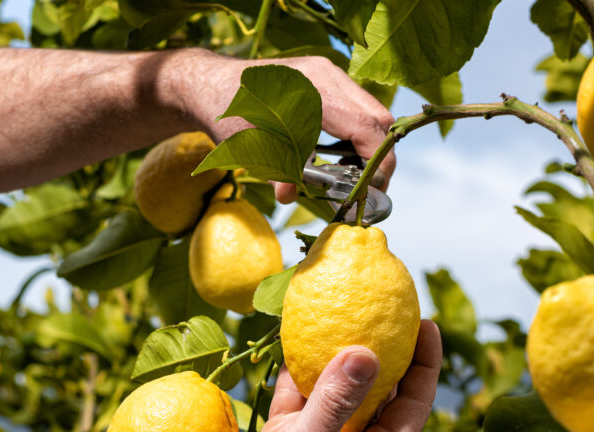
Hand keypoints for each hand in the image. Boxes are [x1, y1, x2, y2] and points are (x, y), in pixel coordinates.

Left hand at [160, 49, 396, 202]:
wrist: (213, 86)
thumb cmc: (228, 114)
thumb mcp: (251, 148)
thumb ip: (277, 172)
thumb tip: (289, 196)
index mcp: (314, 90)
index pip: (366, 127)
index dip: (377, 161)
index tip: (372, 188)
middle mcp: (328, 75)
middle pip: (378, 117)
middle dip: (379, 156)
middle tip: (367, 187)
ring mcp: (329, 73)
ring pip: (371, 112)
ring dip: (369, 145)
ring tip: (352, 173)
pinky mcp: (327, 79)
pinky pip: (357, 107)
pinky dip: (356, 134)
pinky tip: (338, 154)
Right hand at [191, 320, 441, 431]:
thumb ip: (336, 402)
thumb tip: (368, 350)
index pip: (413, 406)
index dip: (425, 364)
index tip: (427, 321)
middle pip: (379, 394)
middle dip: (383, 352)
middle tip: (384, 309)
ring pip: (336, 392)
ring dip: (337, 357)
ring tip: (342, 314)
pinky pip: (299, 398)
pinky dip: (297, 372)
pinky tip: (293, 339)